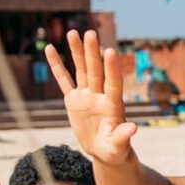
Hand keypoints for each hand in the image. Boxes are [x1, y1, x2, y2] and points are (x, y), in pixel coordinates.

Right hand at [48, 29, 137, 165]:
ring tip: (73, 33)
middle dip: (92, 53)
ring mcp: (86, 96)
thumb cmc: (115, 151)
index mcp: (113, 106)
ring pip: (81, 70)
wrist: (105, 152)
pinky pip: (63, 80)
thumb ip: (123, 136)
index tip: (110, 51)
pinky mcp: (73, 100)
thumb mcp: (118, 146)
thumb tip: (133, 128)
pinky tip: (51, 49)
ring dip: (77, 52)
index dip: (112, 69)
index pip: (113, 84)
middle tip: (90, 33)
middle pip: (96, 71)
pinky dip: (57, 65)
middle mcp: (100, 96)